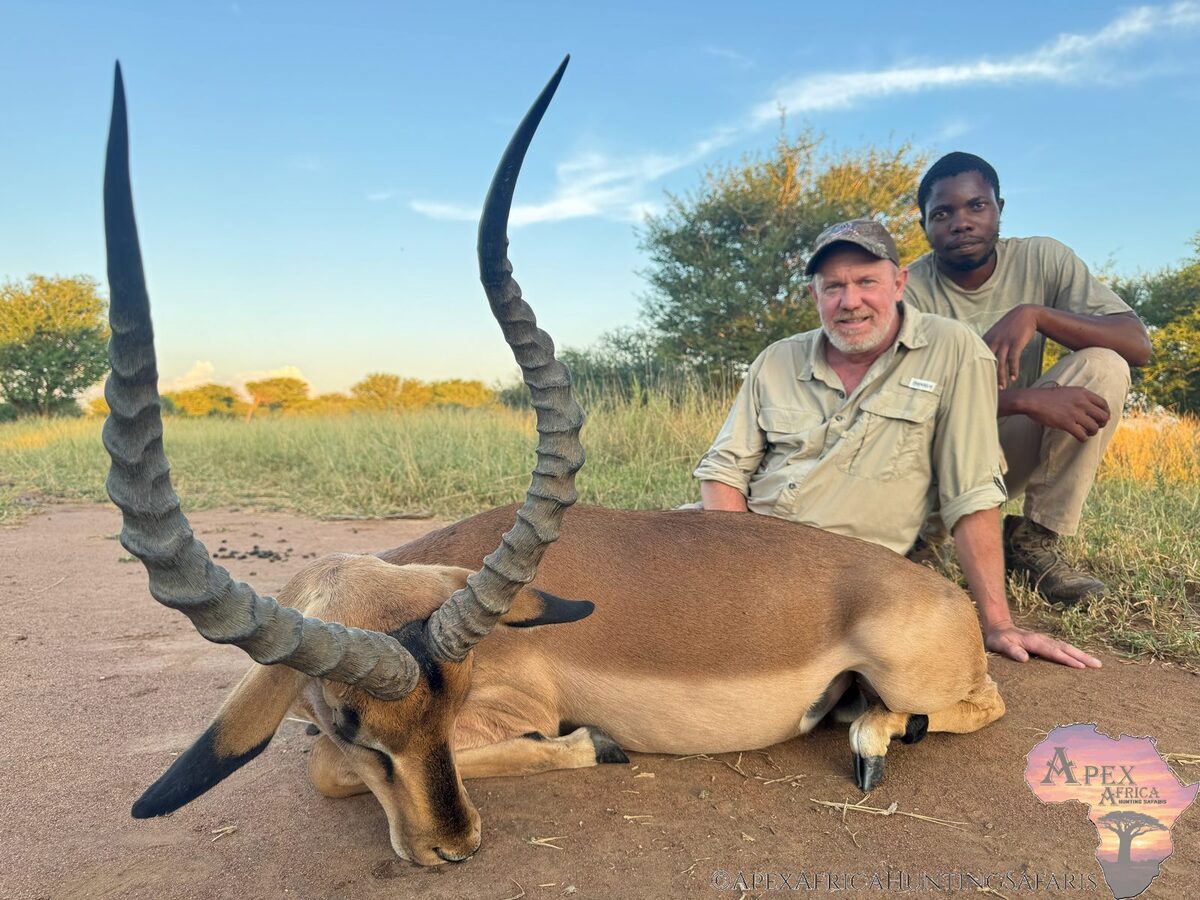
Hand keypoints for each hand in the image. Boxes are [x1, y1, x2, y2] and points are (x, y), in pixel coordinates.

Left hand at [983, 305, 1040, 388]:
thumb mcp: (996, 334)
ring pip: (1000, 363)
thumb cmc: (1009, 327)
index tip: (975, 381)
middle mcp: (993, 341)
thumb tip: (983, 358)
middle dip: (987, 376)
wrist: (1025, 314)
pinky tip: (1014, 378)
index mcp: (986, 340)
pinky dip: (1014, 369)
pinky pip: (1013, 359)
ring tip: (1002, 387)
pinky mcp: (1016, 343)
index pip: (977, 357)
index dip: (976, 369)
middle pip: (987, 362)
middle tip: (987, 389)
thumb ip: (989, 345)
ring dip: (1001, 376)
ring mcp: (1004, 342)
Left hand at [985, 622, 1101, 667]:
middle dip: (1082, 657)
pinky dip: (1075, 653)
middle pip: (1066, 648)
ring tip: (1097, 663)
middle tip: (1098, 665)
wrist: (999, 628)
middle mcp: (1044, 640)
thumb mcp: (1000, 645)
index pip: (1053, 652)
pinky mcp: (1047, 643)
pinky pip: (1064, 648)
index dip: (1067, 659)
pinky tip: (1083, 660)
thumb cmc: (998, 639)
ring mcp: (1046, 641)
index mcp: (1034, 642)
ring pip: (1067, 648)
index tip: (1080, 667)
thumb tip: (1024, 658)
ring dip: (1082, 655)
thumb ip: (1011, 650)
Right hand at [1021, 386, 1109, 441]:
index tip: (1102, 419)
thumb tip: (1093, 410)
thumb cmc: (1048, 397)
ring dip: (1091, 432)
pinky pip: (1082, 435)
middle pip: (1102, 416)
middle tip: (1094, 427)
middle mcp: (1081, 402)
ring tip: (1085, 433)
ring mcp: (1074, 413)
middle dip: (1101, 424)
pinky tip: (1079, 438)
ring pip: (1094, 427)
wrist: (1032, 400)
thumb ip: (1081, 398)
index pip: (1103, 404)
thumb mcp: (1068, 392)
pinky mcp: (1066, 423)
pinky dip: (1083, 439)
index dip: (1106, 413)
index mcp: (1083, 393)